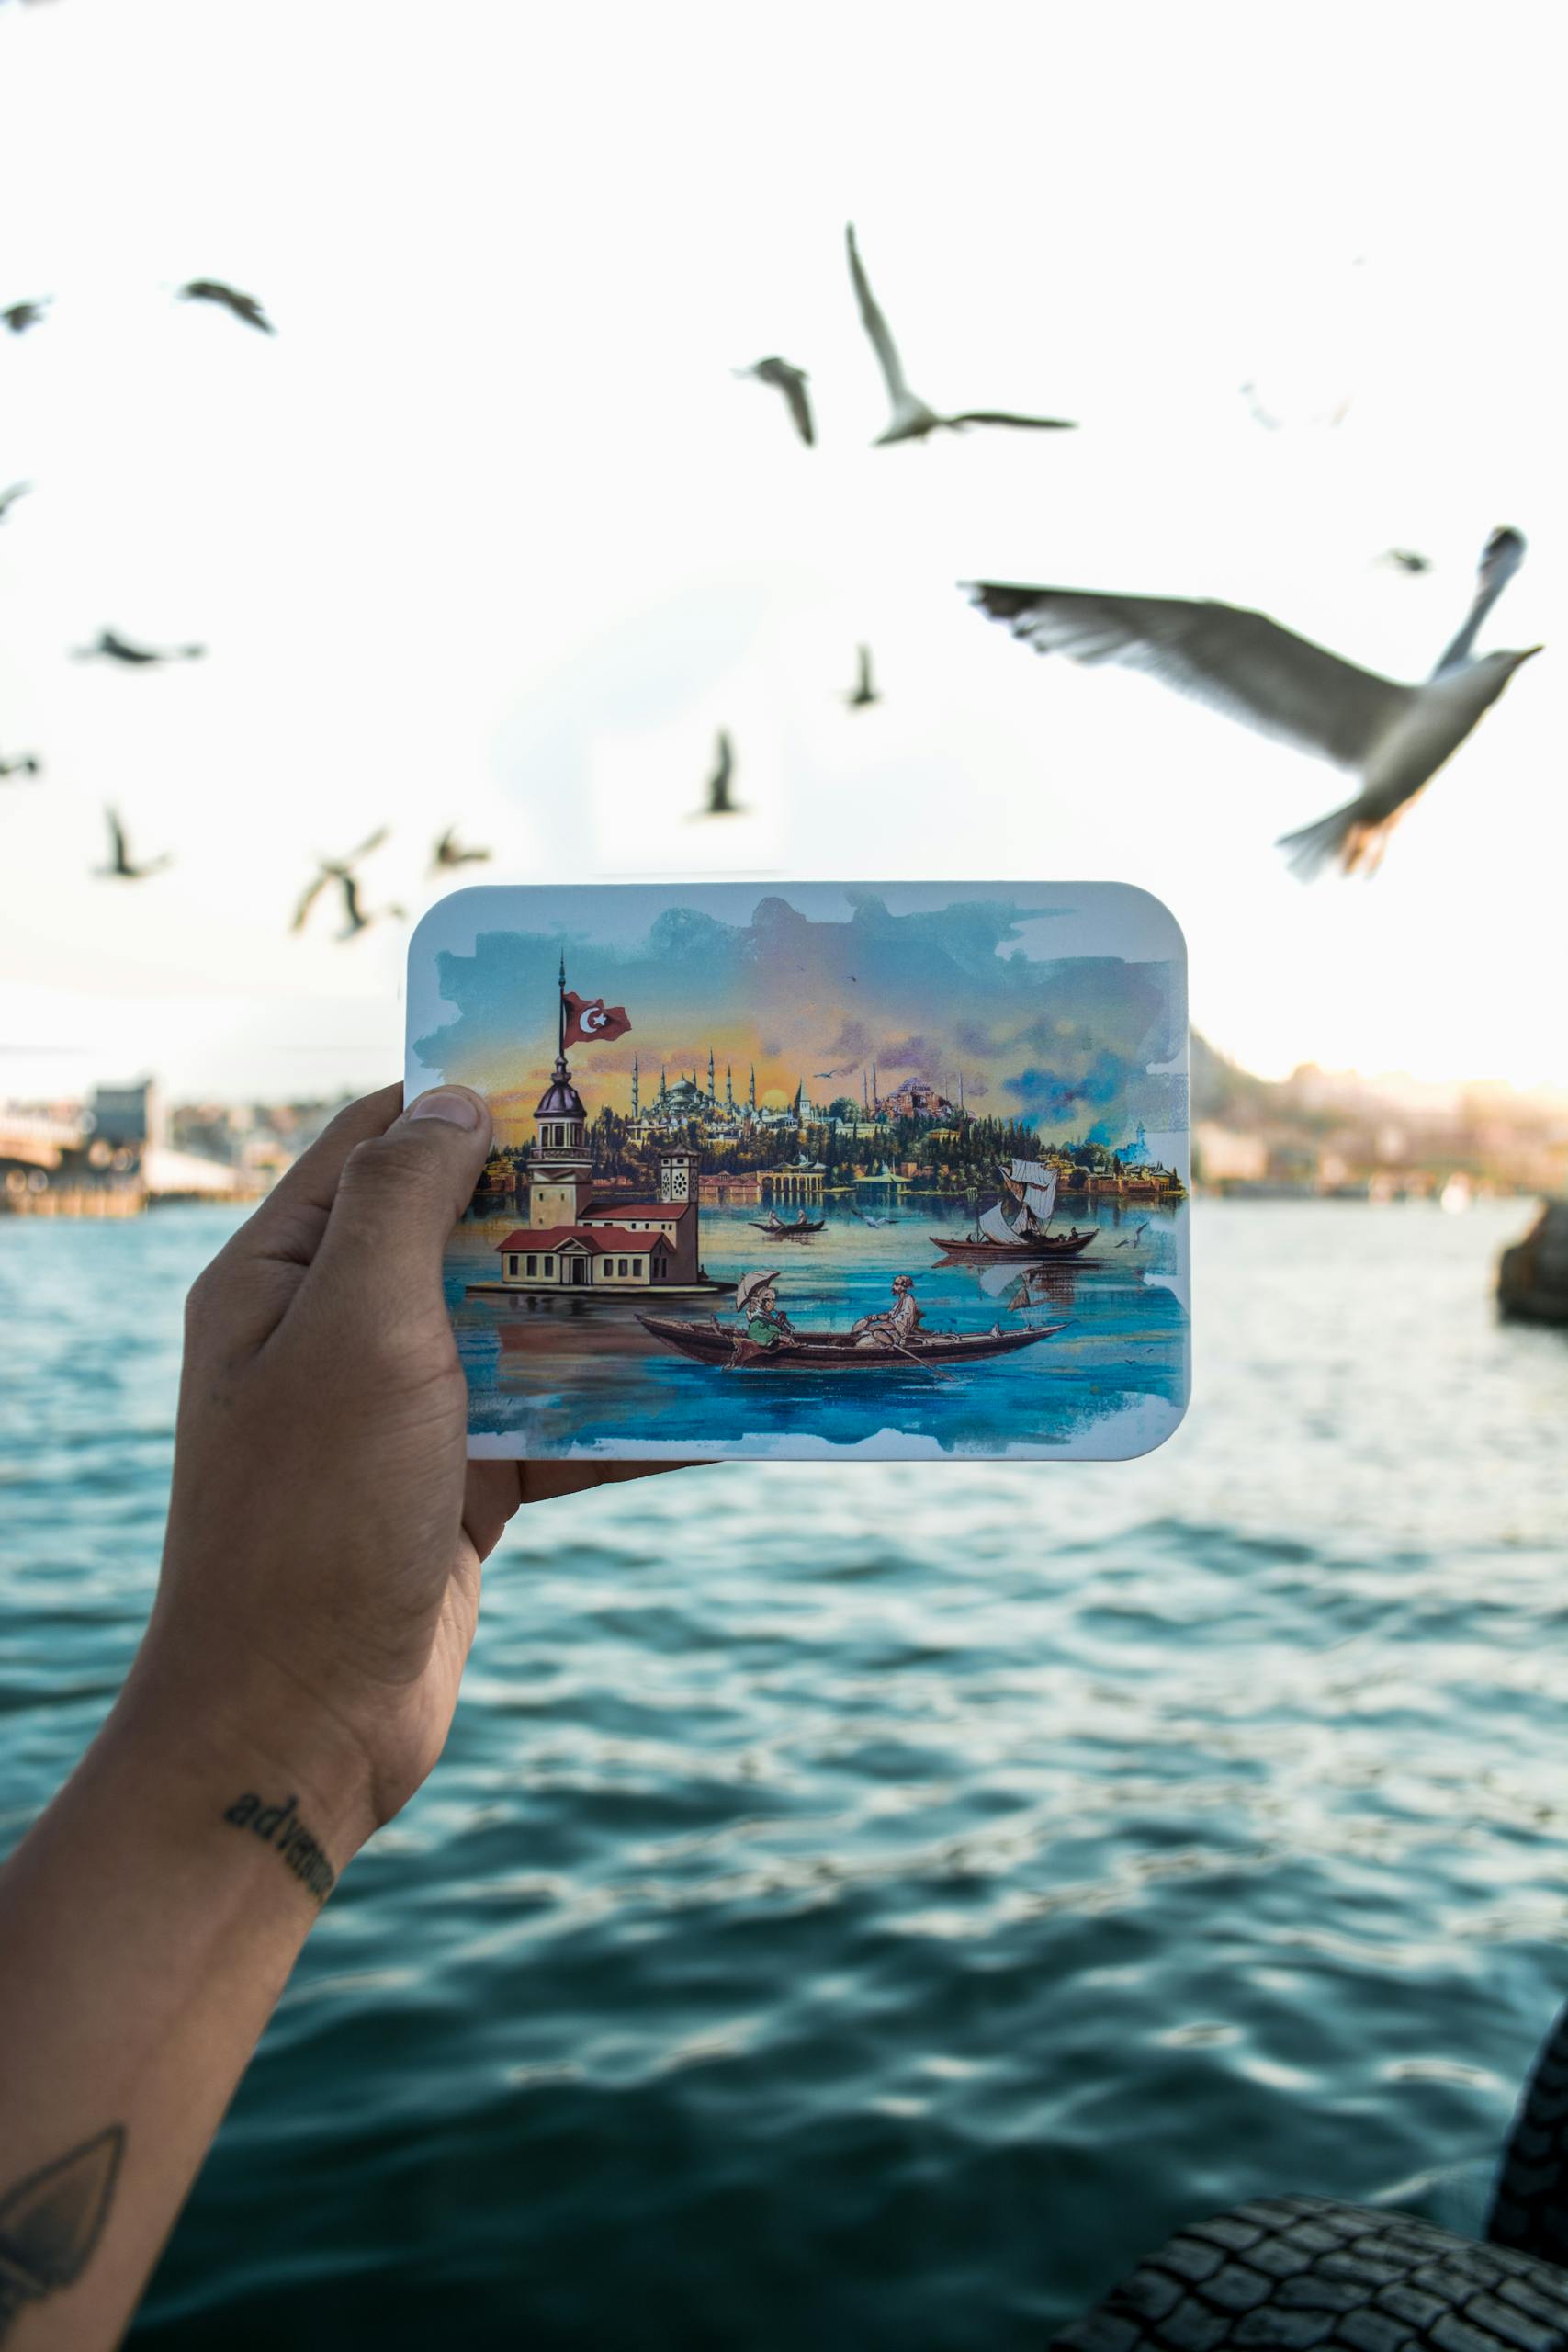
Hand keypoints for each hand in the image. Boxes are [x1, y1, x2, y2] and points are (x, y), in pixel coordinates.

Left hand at [126, 1084, 688, 1864]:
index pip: (379, 1145)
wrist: (297, 1728)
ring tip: (716, 1266)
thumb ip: (403, 1207)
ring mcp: (400, 1417)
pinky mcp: (458, 1489)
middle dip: (565, 1203)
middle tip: (678, 1158)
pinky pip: (555, 1429)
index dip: (469, 1099)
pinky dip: (626, 1415)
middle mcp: (336, 1335)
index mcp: (282, 1277)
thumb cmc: (312, 1517)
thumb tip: (458, 1104)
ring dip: (610, 1309)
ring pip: (522, 1331)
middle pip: (465, 1235)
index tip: (579, 1068)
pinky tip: (716, 1399)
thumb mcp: (353, 1334)